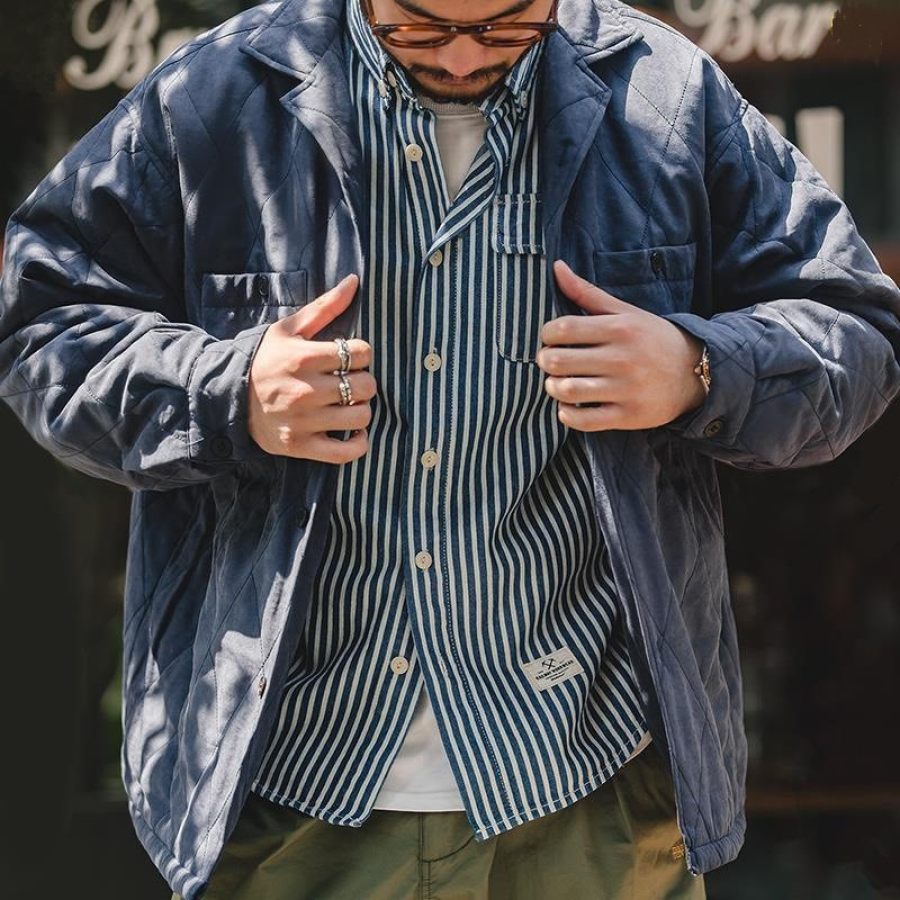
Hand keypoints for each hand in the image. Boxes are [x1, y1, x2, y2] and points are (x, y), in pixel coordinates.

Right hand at [247, 274, 376, 461]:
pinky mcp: (300, 446)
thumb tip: (354, 280)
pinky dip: (358, 444)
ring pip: (361, 416)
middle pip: (366, 386)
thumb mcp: (289, 329)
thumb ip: (325, 307)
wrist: (227, 396)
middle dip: (363, 381)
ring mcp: (303, 421)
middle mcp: (304, 391)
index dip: (361, 353)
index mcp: (303, 358)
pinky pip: (346, 453)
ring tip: (348, 403)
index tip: (349, 357)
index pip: (360, 353)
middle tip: (349, 381)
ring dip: (361, 409)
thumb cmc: (264, 359)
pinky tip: (353, 431)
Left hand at [536, 260, 706, 431]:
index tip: (552, 339)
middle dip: (545, 361)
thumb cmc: (651, 339)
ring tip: (558, 383)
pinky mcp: (628, 416)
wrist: (696, 373)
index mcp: (620, 329)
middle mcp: (622, 358)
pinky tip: (569, 406)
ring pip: (567, 391)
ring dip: (553, 387)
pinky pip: (583, 420)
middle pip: (558, 361)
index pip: (563, 329)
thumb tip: (556, 267)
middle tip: (551, 361)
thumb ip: (587, 293)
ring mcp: (625, 389)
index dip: (547, 334)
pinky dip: (567, 415)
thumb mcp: (624, 312)